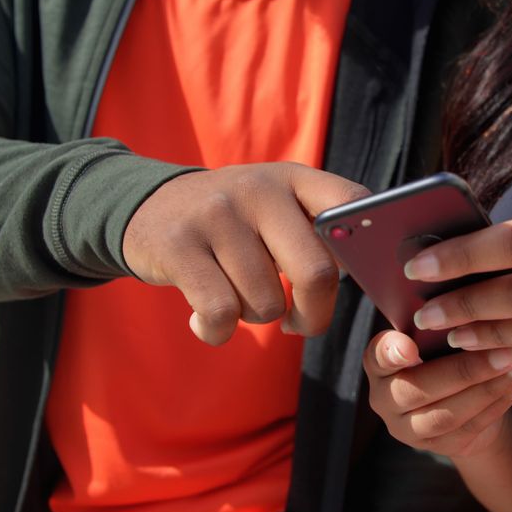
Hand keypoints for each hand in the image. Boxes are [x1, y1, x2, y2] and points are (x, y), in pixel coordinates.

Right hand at [122, 162, 369, 344]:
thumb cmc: (232, 224)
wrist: (146, 208)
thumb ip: (318, 230)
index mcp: (294, 179)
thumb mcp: (275, 207)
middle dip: (314, 315)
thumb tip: (365, 271)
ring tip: (236, 299)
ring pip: (265, 302)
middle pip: (316, 273)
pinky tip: (207, 321)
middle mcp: (259, 189)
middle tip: (299, 323)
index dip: (365, 248)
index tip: (355, 278)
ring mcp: (217, 214)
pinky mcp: (179, 245)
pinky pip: (220, 314)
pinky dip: (217, 332)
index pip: (353, 202)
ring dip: (255, 318)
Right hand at [364, 330, 511, 456]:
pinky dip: (500, 401)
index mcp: (379, 365)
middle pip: (419, 389)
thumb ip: (438, 323)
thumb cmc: (443, 353)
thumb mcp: (433, 336)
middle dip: (467, 370)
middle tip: (508, 350)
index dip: (390, 352)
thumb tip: (466, 294)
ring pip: (448, 414)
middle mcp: (385, 400)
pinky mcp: (440, 447)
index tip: (410, 345)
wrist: (459, 402)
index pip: (376, 356)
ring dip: (489, 388)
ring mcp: (409, 429)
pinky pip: (471, 426)